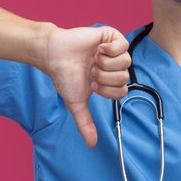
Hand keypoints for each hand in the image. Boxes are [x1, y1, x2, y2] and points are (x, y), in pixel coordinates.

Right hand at [45, 26, 129, 146]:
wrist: (54, 55)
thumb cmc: (64, 76)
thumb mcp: (76, 103)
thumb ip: (85, 122)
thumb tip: (91, 144)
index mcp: (109, 80)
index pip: (122, 91)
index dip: (106, 89)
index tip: (92, 83)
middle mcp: (114, 66)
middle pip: (125, 77)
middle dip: (104, 77)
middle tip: (91, 70)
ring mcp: (113, 50)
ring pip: (126, 62)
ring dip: (106, 63)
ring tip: (93, 59)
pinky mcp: (110, 36)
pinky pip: (123, 45)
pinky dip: (109, 49)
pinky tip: (97, 49)